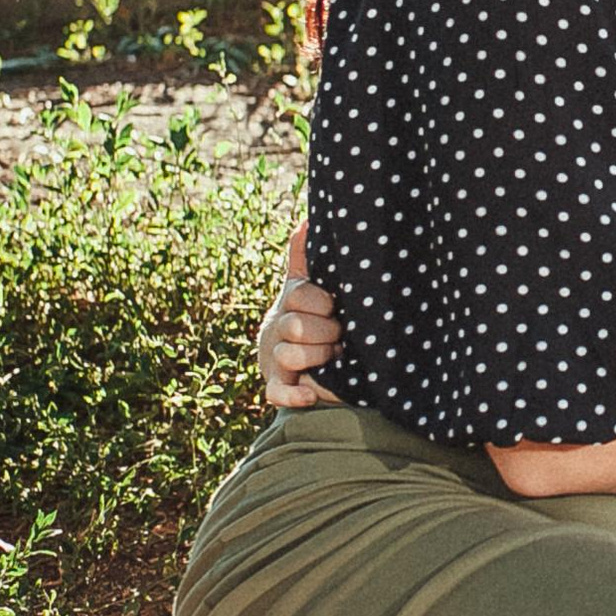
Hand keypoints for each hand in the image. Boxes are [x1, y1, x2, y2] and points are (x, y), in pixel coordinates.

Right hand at [258, 218, 343, 410]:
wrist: (295, 357)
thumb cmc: (310, 315)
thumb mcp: (309, 286)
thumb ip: (307, 258)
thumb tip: (307, 220)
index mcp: (290, 302)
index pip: (300, 296)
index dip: (322, 303)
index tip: (334, 307)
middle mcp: (278, 328)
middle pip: (296, 326)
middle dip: (325, 333)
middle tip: (340, 335)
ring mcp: (275, 358)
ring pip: (290, 356)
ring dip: (318, 358)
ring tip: (334, 357)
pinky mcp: (277, 386)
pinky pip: (277, 393)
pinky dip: (293, 395)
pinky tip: (310, 395)